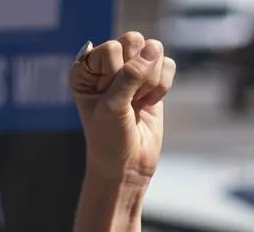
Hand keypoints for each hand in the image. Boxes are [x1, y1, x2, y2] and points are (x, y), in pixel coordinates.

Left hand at [70, 32, 176, 188]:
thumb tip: (154, 48)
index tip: (110, 99)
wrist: (127, 167)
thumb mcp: (113, 108)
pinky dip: (162, 87)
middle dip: (137, 73)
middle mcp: (106, 64)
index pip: (111, 48)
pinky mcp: (151, 79)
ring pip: (154, 52)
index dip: (117, 74)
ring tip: (136, 104)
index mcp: (85, 68)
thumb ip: (130, 76)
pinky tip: (148, 105)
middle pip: (134, 42)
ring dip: (150, 82)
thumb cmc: (109, 140)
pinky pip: (167, 65)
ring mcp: (130, 69)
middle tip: (127, 100)